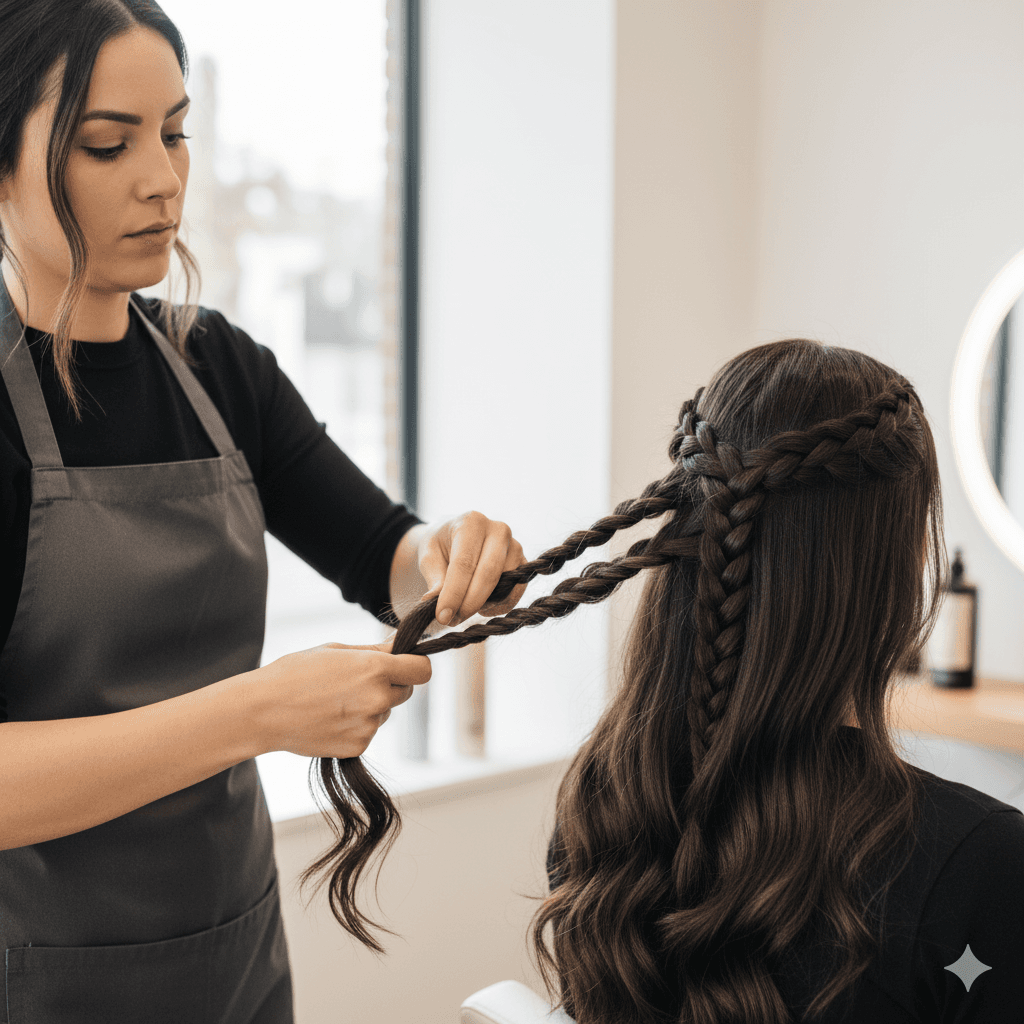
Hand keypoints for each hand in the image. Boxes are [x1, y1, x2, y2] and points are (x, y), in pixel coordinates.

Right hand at [249, 639, 430, 758]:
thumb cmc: (296, 673)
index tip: (406, 665)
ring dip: (371, 706)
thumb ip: (375, 651)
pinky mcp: (359, 746)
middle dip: (391, 685)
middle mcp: (378, 698)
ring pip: (385, 712)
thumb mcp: (336, 650)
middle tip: (358, 681)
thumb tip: (401, 645)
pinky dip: (356, 725)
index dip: (416, 665)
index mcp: (376, 669)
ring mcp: (369, 725)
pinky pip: (369, 731)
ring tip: (335, 700)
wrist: (264, 711)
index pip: (423, 670)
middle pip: (406, 691)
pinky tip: (330, 718)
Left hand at [418, 511, 528, 625]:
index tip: (442, 617)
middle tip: (452, 621)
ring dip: (484, 604)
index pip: (464, 563)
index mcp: (472, 522)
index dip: (454, 593)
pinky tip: (483, 607)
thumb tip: (431, 601)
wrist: (457, 537)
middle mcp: (499, 530)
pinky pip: (517, 591)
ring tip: (464, 608)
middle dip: (470, 603)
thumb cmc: (441, 546)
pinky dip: (500, 605)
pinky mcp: (523, 563)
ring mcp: (515, 546)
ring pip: (505, 584)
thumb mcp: (428, 557)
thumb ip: (433, 579)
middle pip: (489, 573)